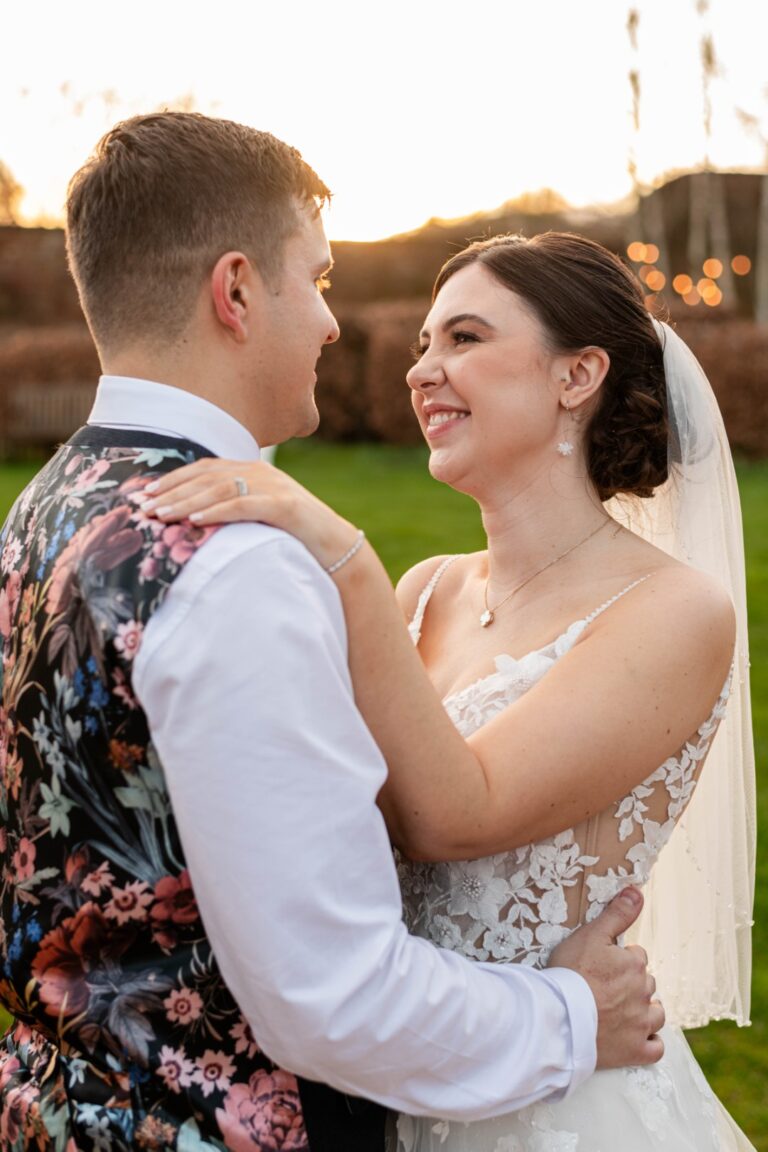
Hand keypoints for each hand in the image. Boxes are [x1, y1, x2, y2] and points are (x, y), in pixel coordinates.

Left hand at [138, 458, 360, 572]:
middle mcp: (261, 472)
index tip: (145, 493)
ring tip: (161, 515)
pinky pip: (245, 506)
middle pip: (207, 477)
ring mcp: (275, 487)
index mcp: (253, 470)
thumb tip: (191, 519)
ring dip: (187, 502)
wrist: (338, 548)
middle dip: (172, 491)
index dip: (173, 479)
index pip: (204, 468)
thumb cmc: (294, 537)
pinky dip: (217, 512)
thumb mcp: (259, 516)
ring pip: (221, 489)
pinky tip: (195, 522)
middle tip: (144, 506)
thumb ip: (232, 508)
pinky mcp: (286, 506)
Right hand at [549, 887, 663, 1068]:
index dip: (620, 959)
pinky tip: (637, 1036)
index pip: (637, 956)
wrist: (559, 1018)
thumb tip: (638, 891)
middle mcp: (644, 993)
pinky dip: (649, 1042)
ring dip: (645, 1010)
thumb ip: (617, 913)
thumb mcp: (590, 934)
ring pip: (656, 1013)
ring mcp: (641, 1024)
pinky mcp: (635, 1051)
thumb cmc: (570, 973)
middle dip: (632, 984)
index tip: (602, 965)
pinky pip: (655, 1047)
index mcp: (634, 964)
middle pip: (646, 983)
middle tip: (605, 987)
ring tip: (622, 1010)